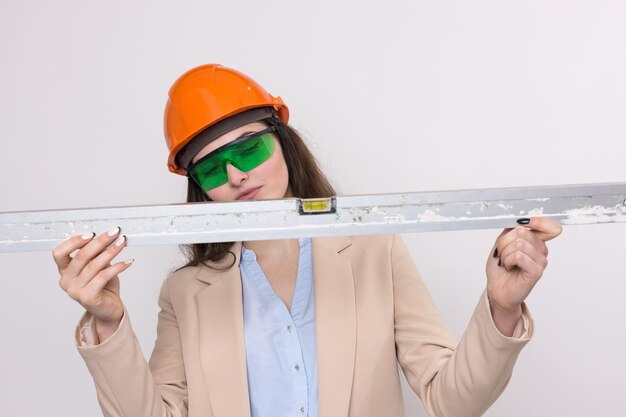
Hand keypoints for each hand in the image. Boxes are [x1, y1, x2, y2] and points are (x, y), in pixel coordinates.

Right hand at [53, 227, 132, 338]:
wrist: (109, 309)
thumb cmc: (103, 286)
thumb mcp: (98, 266)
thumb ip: (97, 254)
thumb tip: (106, 236)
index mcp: (64, 271)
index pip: (59, 253)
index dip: (73, 241)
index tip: (91, 233)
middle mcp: (66, 281)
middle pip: (81, 256)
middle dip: (100, 241)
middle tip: (114, 233)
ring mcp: (75, 291)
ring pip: (94, 265)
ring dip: (111, 252)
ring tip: (122, 243)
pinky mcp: (88, 297)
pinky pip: (103, 277)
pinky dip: (118, 267)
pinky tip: (128, 261)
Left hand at [486, 217, 561, 332]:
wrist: (497, 289)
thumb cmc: (500, 268)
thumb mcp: (502, 243)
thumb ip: (511, 230)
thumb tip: (520, 221)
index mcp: (536, 241)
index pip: (550, 226)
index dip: (537, 221)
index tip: (523, 222)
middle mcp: (542, 250)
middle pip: (522, 231)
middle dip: (505, 242)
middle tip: (503, 254)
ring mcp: (541, 261)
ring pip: (519, 243)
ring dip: (505, 253)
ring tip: (506, 262)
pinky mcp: (536, 271)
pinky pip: (519, 256)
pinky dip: (508, 260)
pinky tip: (510, 267)